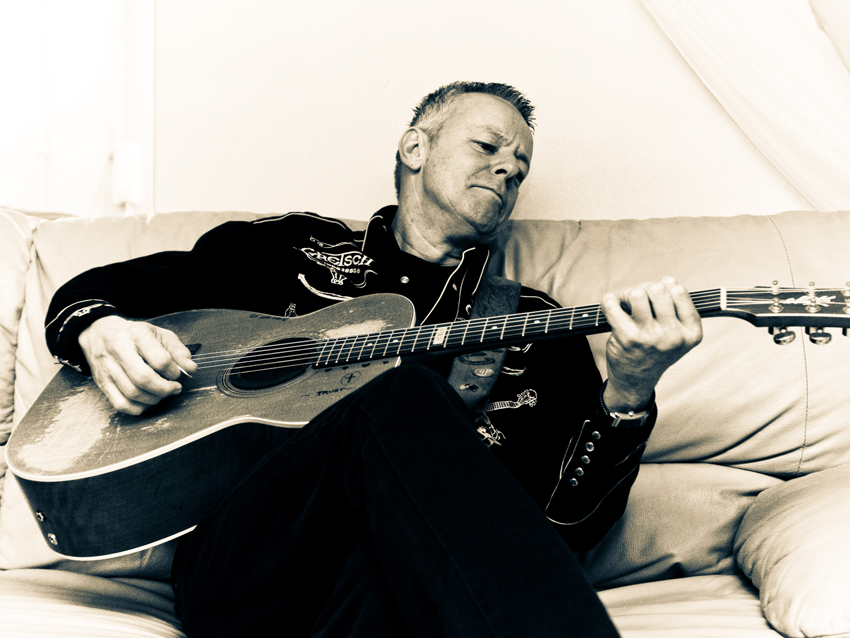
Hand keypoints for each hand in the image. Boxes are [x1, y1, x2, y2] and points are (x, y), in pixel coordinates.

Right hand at [79, 315, 197, 414]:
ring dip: (154, 399)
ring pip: (132, 394)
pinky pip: (120, 404)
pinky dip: (138, 408)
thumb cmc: (135, 335)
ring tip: (163, 393)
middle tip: (174, 388)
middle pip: (143, 379)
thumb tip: (191, 368)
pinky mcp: (102, 383)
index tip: (176, 373)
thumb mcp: (160, 334)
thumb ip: (178, 350)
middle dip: (164, 389)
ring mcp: (108, 368)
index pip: (160, 359)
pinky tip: (148, 401)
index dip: (173, 371)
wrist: (100, 334)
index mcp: (137, 335)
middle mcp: (119, 351)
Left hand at [600, 276, 702, 412]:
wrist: (636, 381)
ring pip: (637, 294)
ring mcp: (650, 338)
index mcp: (691, 333)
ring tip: (625, 305)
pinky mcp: (628, 339)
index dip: (664, 287)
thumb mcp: (676, 333)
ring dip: (627, 295)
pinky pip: (613, 304)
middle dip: (644, 289)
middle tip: (636, 301)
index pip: (679, 291)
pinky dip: (609, 301)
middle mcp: (674, 336)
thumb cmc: (654, 351)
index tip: (654, 297)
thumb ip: (676, 306)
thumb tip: (669, 280)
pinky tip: (611, 306)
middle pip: (657, 289)